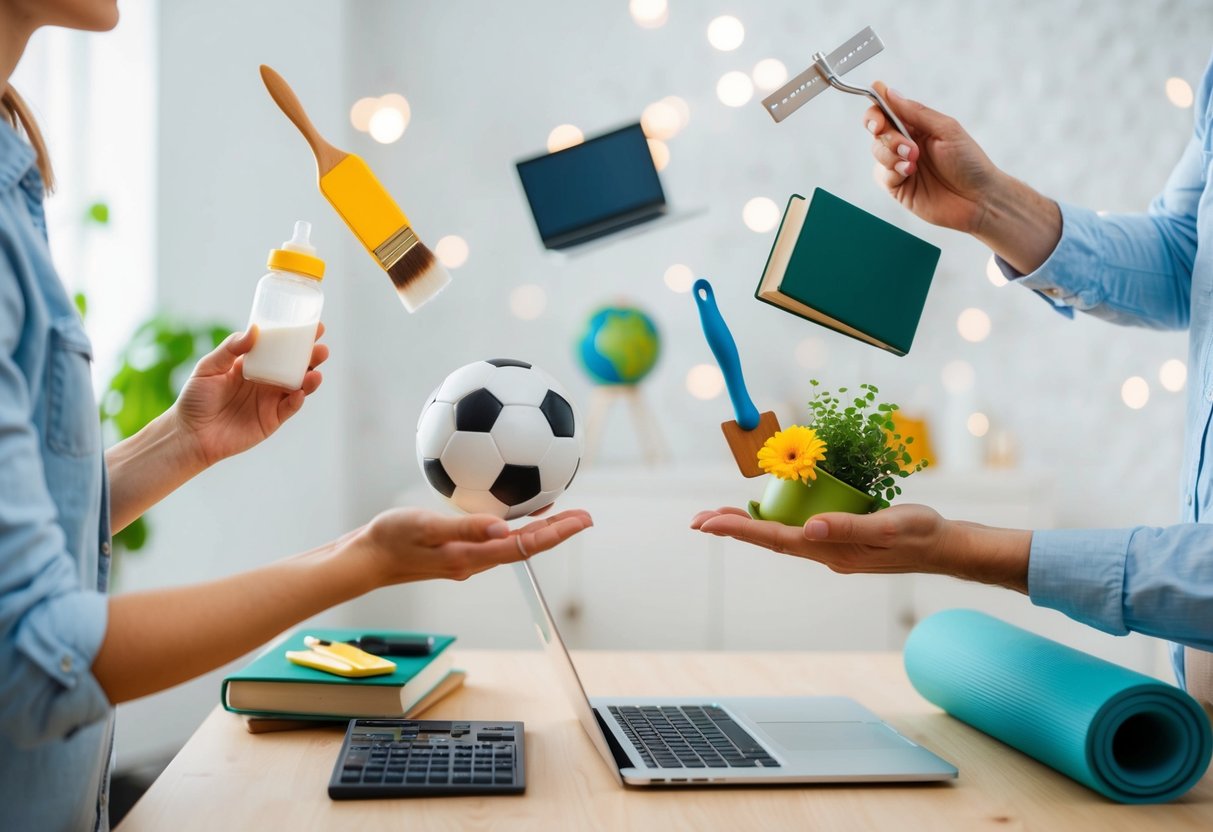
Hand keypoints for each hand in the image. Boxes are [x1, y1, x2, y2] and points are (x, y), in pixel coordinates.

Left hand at [170, 324, 328, 466]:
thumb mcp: (208, 367)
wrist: (190, 435)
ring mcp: (270, 400)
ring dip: (310, 377)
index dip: (296, 337)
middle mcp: (266, 381)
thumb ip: (231, 348)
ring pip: (298, 386)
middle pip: (295, 366)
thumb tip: (255, 331)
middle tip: (321, 348)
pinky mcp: (272, 420)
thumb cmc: (194, 399)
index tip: (312, 326)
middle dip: (311, 356)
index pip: (279, 348)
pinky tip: (301, 391)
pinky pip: (290, 407)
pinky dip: (298, 399)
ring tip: (316, 369)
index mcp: (252, 364)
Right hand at [353, 508, 593, 585]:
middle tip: (586, 517)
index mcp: (471, 556)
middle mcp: (474, 560)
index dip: (557, 533)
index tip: (583, 520)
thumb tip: (502, 528)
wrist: (363, 559)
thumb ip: (463, 528)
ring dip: (540, 530)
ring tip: (563, 514)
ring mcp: (466, 557)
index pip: (525, 545)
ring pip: (513, 543)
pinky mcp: (456, 550)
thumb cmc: (388, 539)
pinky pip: (495, 538)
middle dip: (558, 532)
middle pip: (526, 546)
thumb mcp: (423, 527)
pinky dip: (514, 525)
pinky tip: (514, 510)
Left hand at [691, 504, 1029, 590]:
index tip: (706, 523)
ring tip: (715, 518)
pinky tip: (763, 514)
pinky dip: (773, 523)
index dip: (738, 529)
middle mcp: (824, 552)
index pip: (774, 538)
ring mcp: (830, 548)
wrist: (945, 548)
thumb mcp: (887, 525)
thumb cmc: (920, 533)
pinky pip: (796, 532)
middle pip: (768, 539)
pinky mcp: (838, 541)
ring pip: (779, 536)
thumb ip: (848, 528)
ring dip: (747, 527)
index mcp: (830, 550)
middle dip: (731, 529)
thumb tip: (808, 529)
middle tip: (696, 521)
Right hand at [864, 82, 1002, 234]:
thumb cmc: (969, 162)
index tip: (879, 118)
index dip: (876, 111)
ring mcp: (899, 165)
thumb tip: (888, 92)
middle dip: (887, 136)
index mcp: (918, 125)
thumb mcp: (946, 129)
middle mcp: (905, 143)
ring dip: (892, 154)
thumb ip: (916, 112)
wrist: (978, 198)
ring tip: (914, 160)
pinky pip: (881, 175)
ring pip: (877, 151)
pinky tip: (910, 173)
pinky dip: (892, 171)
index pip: (886, 111)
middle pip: (877, 131)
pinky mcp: (897, 187)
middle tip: (908, 146)